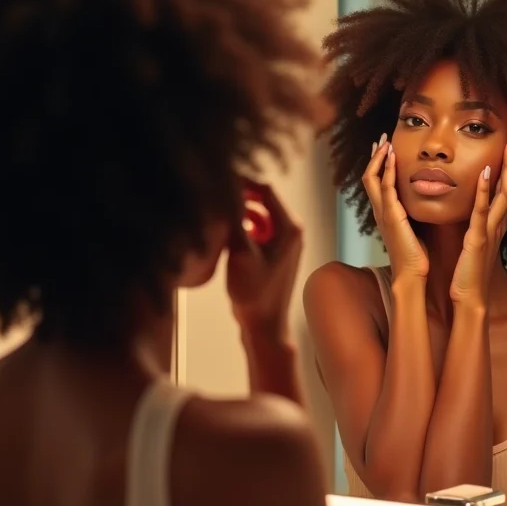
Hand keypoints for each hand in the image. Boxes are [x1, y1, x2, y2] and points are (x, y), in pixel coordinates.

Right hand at [227, 182, 301, 338]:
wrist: (264, 326)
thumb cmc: (255, 294)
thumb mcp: (241, 253)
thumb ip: (235, 220)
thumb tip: (228, 190)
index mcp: (290, 227)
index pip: (266, 189)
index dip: (242, 181)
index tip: (218, 180)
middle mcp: (291, 230)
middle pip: (262, 199)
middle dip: (239, 196)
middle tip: (214, 196)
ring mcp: (284, 241)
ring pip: (258, 213)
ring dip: (238, 212)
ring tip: (217, 215)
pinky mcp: (274, 251)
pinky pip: (257, 228)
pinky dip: (241, 226)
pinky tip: (225, 234)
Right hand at [363, 134, 428, 279]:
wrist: (412, 273)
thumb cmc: (416, 255)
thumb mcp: (414, 229)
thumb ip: (414, 214)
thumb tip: (424, 202)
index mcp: (385, 213)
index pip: (376, 183)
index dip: (379, 165)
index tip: (385, 149)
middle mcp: (380, 211)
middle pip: (369, 177)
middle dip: (375, 156)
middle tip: (381, 139)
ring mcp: (383, 213)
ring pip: (372, 178)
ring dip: (379, 158)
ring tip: (385, 141)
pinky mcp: (391, 216)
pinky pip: (385, 187)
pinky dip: (387, 170)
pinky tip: (393, 156)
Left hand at [449, 134, 506, 306]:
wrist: (470, 298)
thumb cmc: (470, 272)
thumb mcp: (476, 242)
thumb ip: (477, 226)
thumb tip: (473, 211)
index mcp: (495, 224)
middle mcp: (497, 224)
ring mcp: (490, 230)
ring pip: (503, 194)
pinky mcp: (478, 238)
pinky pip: (483, 210)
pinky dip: (485, 190)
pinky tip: (486, 171)